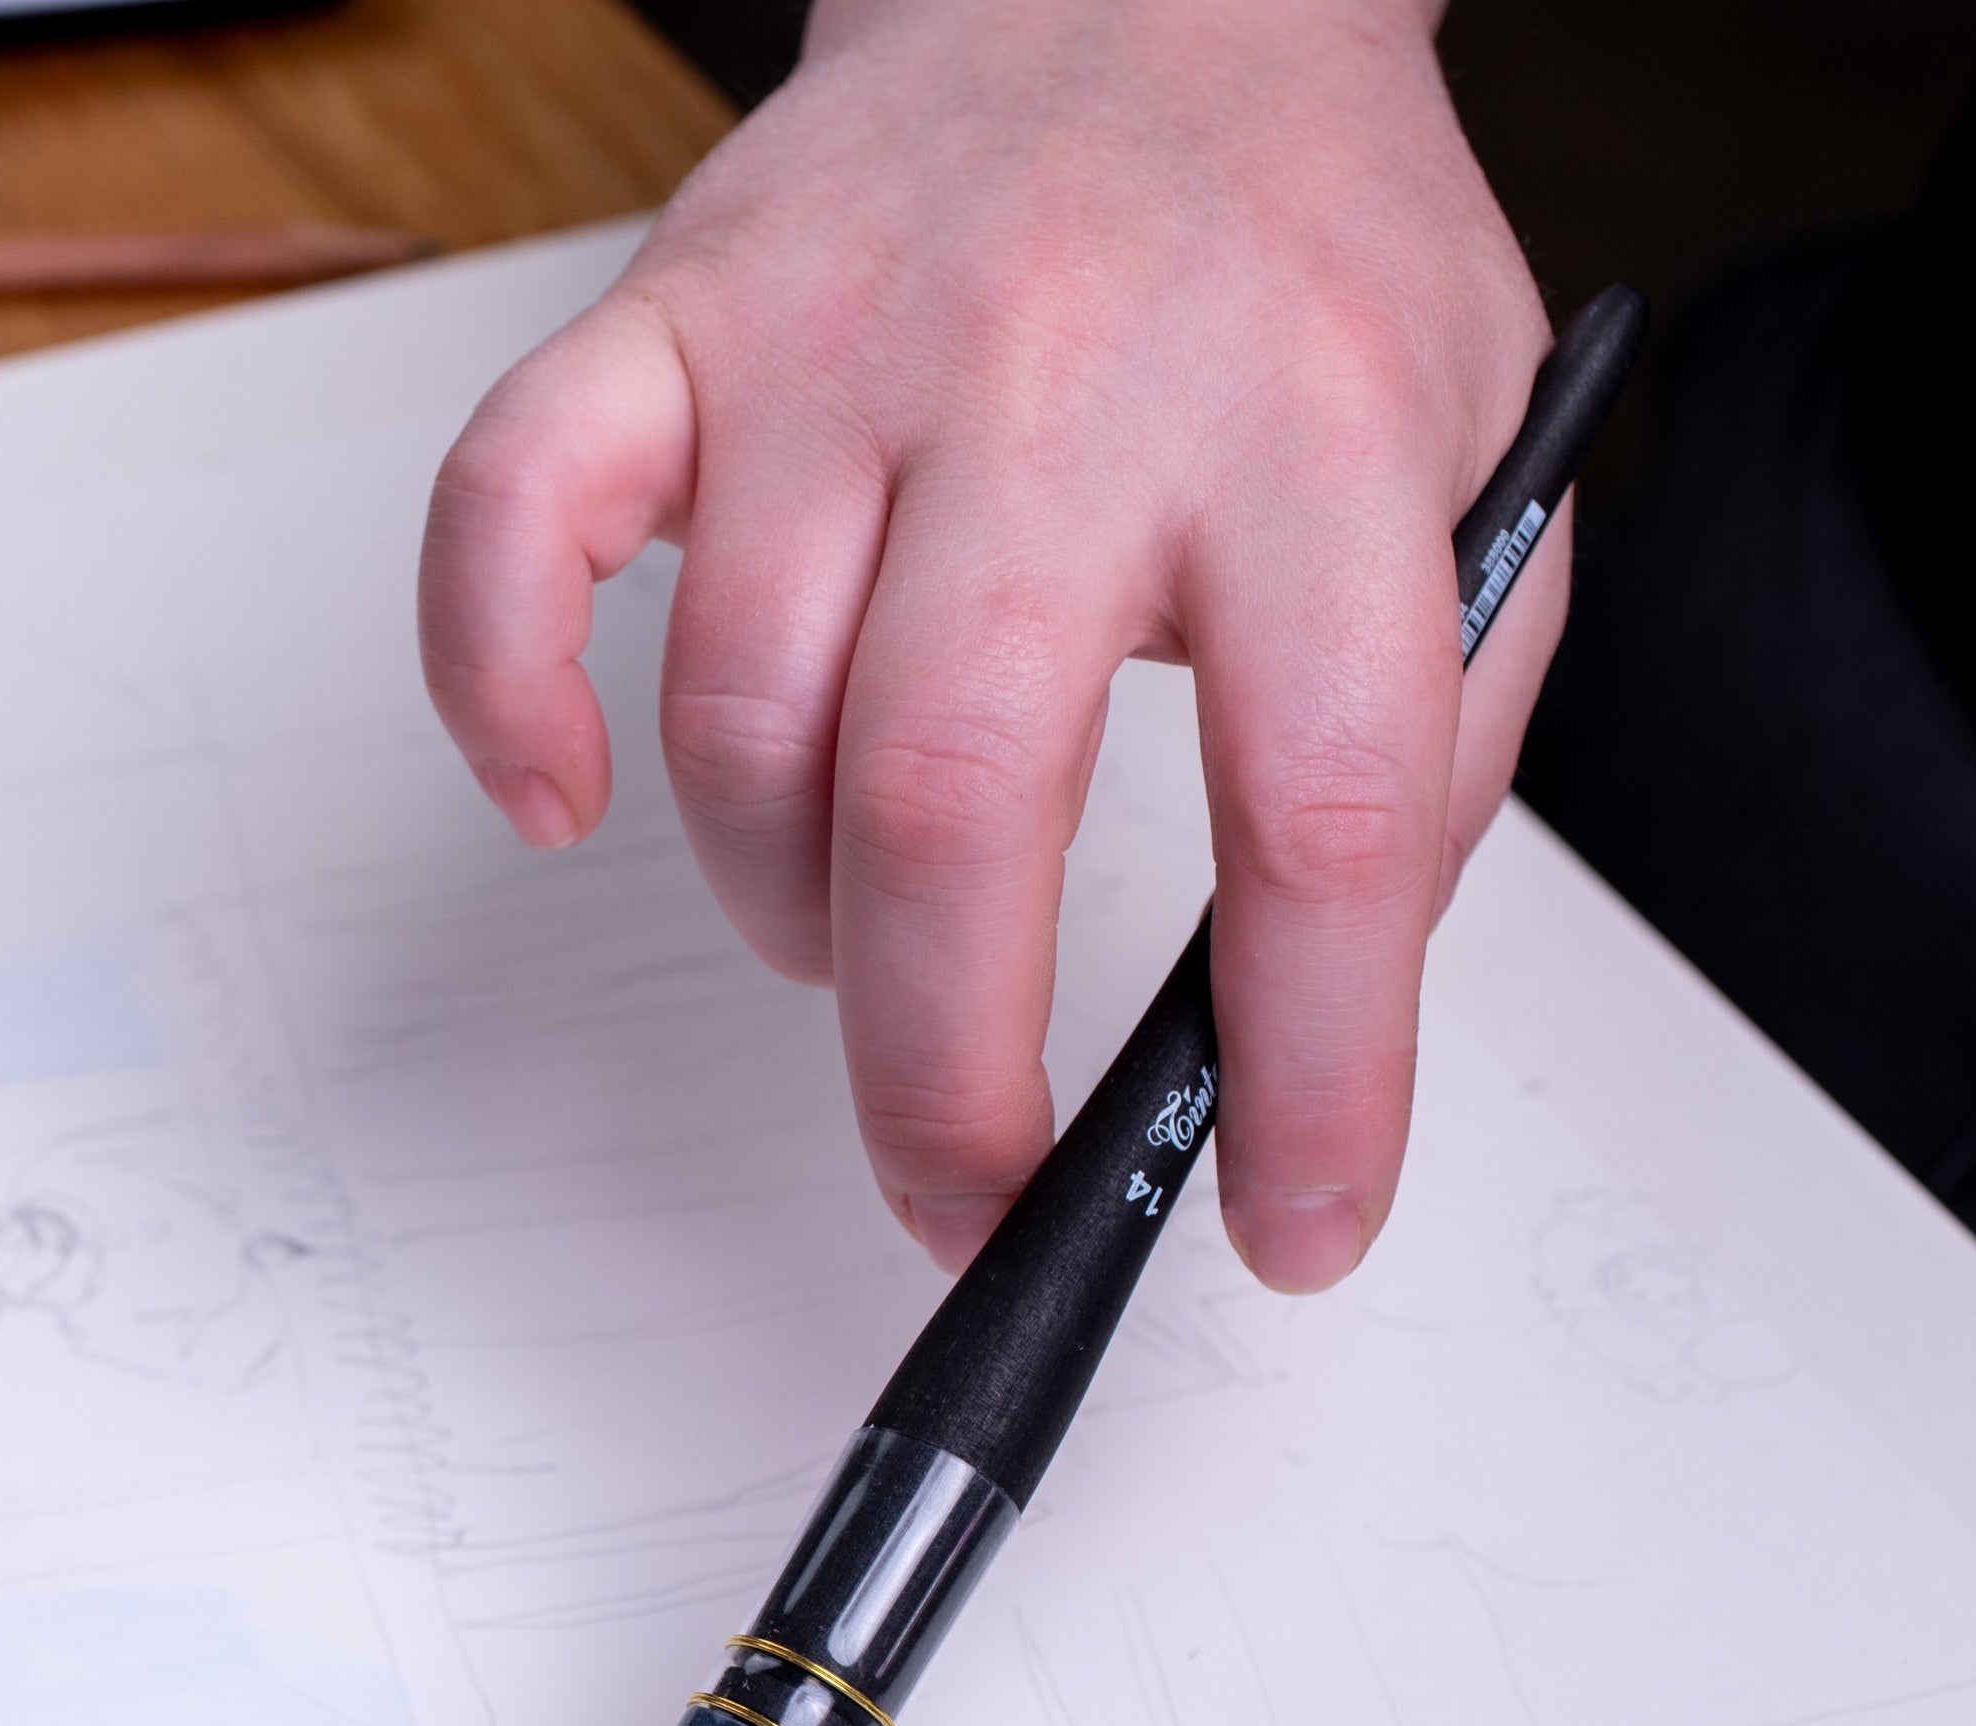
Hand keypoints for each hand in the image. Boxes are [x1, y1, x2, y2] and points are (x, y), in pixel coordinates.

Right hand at [419, 0, 1555, 1288]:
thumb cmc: (1289, 254)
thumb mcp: (1477, 470)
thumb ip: (1433, 740)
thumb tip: (1309, 1024)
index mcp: (1303, 435)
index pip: (1323, 807)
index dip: (1309, 1066)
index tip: (1290, 1220)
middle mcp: (1056, 383)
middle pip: (951, 800)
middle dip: (943, 1071)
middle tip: (967, 1192)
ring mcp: (831, 352)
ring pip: (739, 720)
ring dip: (783, 910)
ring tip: (857, 931)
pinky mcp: (668, 323)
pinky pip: (505, 525)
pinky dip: (497, 696)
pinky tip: (559, 796)